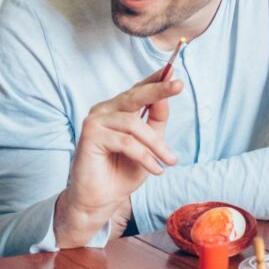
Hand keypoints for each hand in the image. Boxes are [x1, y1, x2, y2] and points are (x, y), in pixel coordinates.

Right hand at [54, 68, 182, 247]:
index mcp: (117, 109)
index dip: (155, 79)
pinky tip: (155, 169)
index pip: (137, 89)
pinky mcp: (91, 136)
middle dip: (158, 90)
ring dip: (156, 144)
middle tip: (178, 85)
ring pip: (133, 124)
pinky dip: (144, 156)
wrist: (101, 199)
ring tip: (170, 160)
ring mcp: (95, 121)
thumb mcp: (149, 146)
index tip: (173, 69)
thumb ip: (156, 122)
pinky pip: (126, 141)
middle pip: (134, 95)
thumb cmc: (123, 172)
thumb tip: (165, 97)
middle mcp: (104, 110)